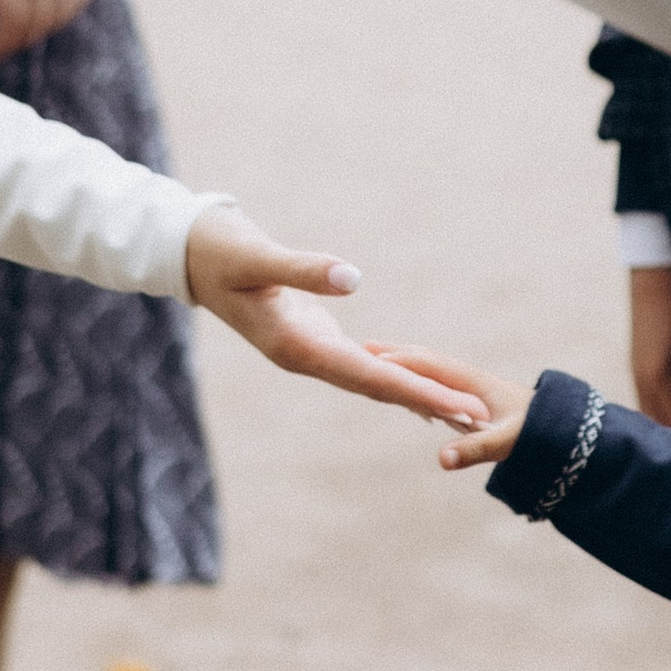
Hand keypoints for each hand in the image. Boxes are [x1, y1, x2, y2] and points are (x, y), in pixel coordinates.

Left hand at [0, 0, 101, 61]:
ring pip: (55, 15)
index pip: (9, 13)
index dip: (2, 38)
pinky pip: (75, 3)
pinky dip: (61, 16)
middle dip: (20, 38)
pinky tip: (51, 20)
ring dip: (40, 30)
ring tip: (27, 36)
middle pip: (33, 19)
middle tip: (9, 47)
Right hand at [183, 205, 489, 419]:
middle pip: (378, 388)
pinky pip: (362, 365)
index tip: (457, 408)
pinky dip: (393, 376)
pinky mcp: (313, 335)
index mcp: (297, 347)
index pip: (370, 376)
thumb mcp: (257, 256)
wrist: (190, 253)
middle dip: (429, 403)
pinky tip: (416, 389)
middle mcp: (307, 357)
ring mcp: (310, 350)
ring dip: (416, 395)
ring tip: (461, 412)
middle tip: (480, 419)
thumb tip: (355, 278)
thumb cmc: (220, 251)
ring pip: (372, 380)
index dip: (418, 392)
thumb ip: (302, 269)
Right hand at [351, 352, 533, 471]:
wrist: (565, 427)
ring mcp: (472, 385)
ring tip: (379, 357)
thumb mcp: (506, 443)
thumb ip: (474, 450)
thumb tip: (442, 459)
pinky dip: (420, 374)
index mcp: (471, 382)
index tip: (368, 355)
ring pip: (433, 367)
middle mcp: (469, 378)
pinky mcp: (476, 395)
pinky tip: (413, 382)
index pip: (428, 364)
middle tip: (363, 345)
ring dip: (407, 361)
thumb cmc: (537, 432)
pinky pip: (440, 378)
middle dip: (396, 352)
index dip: (398, 360)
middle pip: (426, 359)